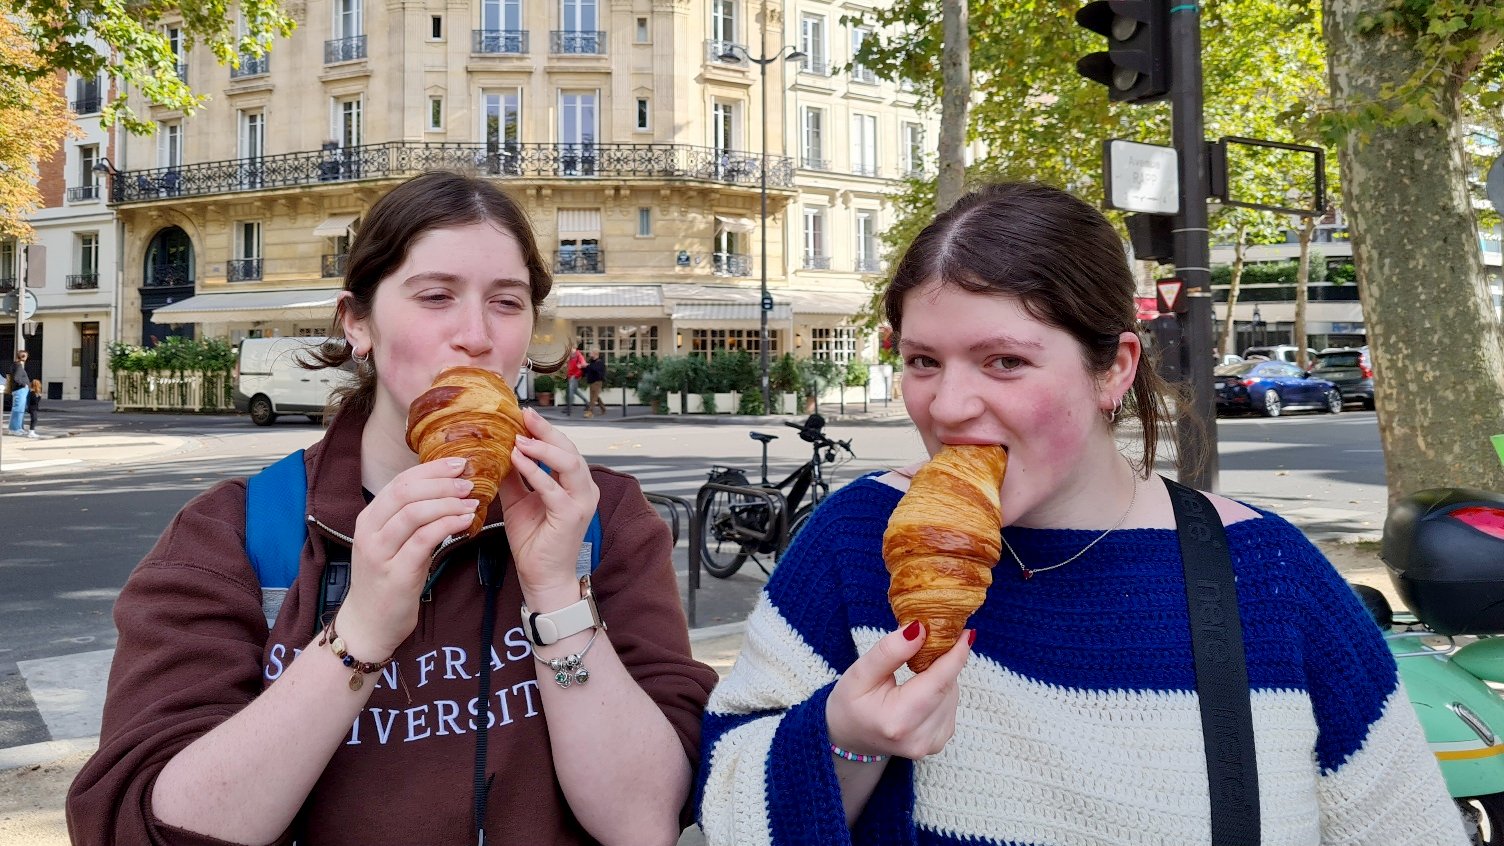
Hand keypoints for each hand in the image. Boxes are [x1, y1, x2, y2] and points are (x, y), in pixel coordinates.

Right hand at [337, 457, 479, 657]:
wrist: (368, 624)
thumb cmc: (385, 581)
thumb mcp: (392, 543)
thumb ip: (410, 519)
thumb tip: (444, 491)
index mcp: (369, 518)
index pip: (399, 481)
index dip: (430, 469)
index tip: (458, 463)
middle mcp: (370, 531)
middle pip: (405, 491)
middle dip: (441, 481)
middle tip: (469, 479)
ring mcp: (380, 552)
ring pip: (414, 512)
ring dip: (448, 502)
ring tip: (472, 500)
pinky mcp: (396, 574)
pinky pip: (424, 540)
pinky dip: (447, 525)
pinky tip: (466, 521)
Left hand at [496, 408, 599, 598]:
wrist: (541, 576)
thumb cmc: (533, 541)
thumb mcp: (518, 500)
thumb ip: (514, 476)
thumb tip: (498, 450)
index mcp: (573, 483)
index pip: (562, 448)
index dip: (544, 430)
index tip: (523, 413)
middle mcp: (583, 489)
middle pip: (569, 449)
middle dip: (546, 430)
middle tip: (524, 414)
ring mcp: (581, 502)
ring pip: (569, 463)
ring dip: (543, 448)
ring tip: (520, 437)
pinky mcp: (571, 515)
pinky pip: (554, 488)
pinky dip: (536, 471)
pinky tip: (518, 460)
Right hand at [825, 622, 972, 760]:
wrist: (849, 737)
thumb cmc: (851, 703)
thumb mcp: (860, 672)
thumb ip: (889, 651)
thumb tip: (920, 629)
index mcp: (898, 720)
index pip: (939, 682)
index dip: (955, 655)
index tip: (966, 632)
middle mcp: (919, 737)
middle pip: (948, 686)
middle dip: (943, 660)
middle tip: (928, 641)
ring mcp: (931, 743)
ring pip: (952, 694)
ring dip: (941, 676)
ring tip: (916, 670)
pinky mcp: (938, 742)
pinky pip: (950, 705)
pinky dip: (940, 691)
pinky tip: (921, 690)